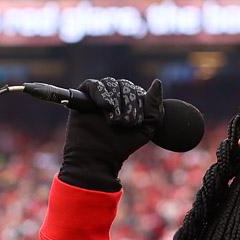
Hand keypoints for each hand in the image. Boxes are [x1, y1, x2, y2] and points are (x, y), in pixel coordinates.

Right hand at [58, 77, 163, 191]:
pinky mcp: (83, 97)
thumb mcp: (147, 128)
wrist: (99, 157)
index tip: (136, 123)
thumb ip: (154, 107)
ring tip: (113, 120)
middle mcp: (114, 96)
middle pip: (125, 85)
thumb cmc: (122, 145)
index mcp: (129, 102)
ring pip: (111, 83)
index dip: (139, 104)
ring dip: (116, 101)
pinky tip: (106, 106)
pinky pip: (93, 85)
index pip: (137, 90)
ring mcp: (98, 96)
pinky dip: (101, 93)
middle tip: (124, 124)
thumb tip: (157, 82)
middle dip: (128, 105)